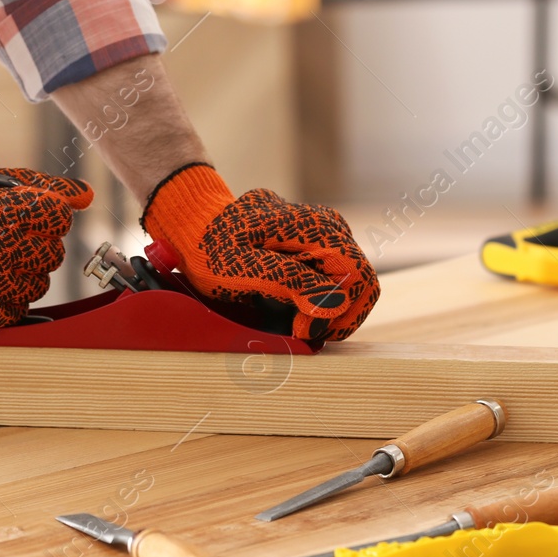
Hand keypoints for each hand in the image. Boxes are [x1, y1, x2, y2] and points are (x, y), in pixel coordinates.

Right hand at [0, 166, 92, 337]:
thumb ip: (36, 185)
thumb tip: (85, 196)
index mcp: (4, 215)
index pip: (59, 216)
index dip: (40, 213)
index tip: (19, 215)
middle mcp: (4, 253)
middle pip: (53, 250)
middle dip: (31, 242)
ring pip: (39, 281)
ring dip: (20, 270)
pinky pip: (19, 305)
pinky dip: (4, 295)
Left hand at [142, 164, 378, 343]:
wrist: (196, 226)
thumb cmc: (212, 249)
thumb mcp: (240, 270)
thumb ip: (288, 283)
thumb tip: (332, 304)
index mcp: (313, 227)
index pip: (358, 276)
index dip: (340, 312)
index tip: (303, 329)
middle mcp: (328, 224)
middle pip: (361, 281)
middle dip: (337, 316)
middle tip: (301, 332)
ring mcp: (326, 232)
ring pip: (351, 283)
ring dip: (329, 310)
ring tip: (294, 320)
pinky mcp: (319, 244)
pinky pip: (337, 277)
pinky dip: (322, 300)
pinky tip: (295, 307)